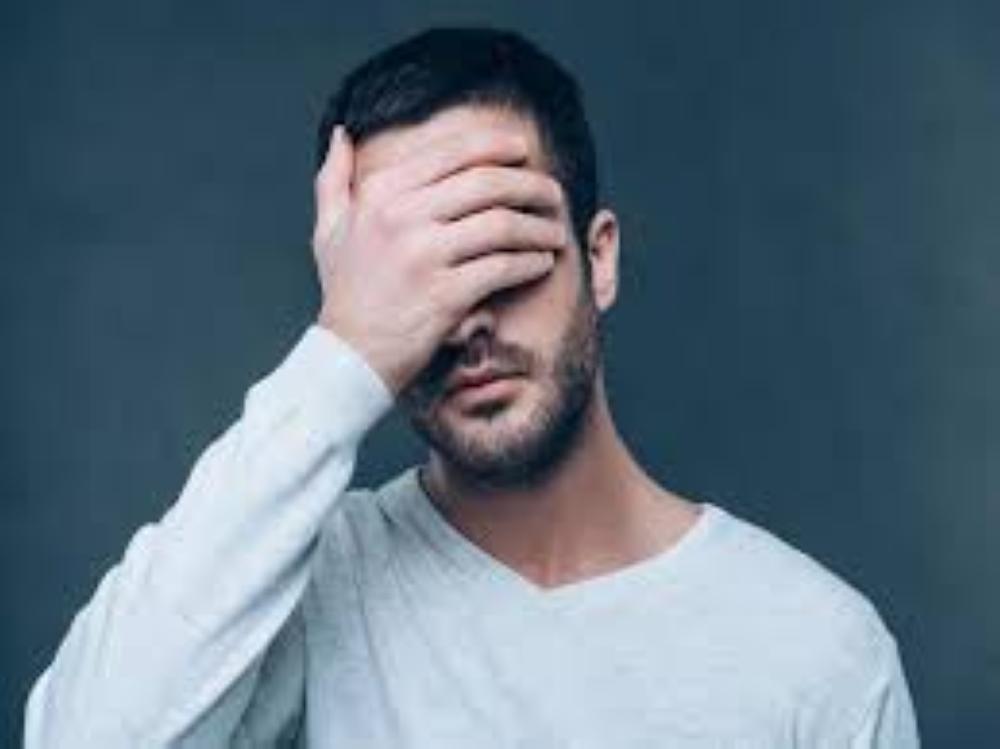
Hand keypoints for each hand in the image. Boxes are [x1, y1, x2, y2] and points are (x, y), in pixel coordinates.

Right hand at [312, 124, 569, 396]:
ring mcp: (424, 256)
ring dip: (538, 226)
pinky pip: (503, 267)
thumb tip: (341, 133)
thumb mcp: (328, 230)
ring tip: (555, 232)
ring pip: (502, 224)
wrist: (349, 357)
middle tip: (552, 193)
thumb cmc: (346, 293)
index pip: (451, 153)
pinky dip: (530, 262)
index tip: (523, 150)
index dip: (495, 147)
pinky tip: (542, 262)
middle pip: (486, 184)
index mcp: (380, 194)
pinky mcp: (446, 294)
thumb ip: (333, 178)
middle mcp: (400, 218)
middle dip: (529, 185)